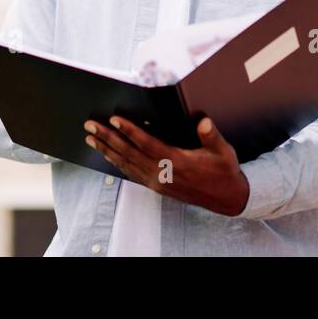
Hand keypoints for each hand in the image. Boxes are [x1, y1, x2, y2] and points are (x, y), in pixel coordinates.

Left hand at [84, 115, 250, 216]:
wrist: (226, 198)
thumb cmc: (223, 171)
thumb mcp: (223, 151)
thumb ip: (211, 135)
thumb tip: (203, 122)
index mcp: (177, 162)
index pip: (147, 144)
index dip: (129, 131)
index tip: (114, 120)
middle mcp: (163, 173)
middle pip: (129, 153)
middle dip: (108, 138)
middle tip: (91, 126)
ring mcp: (157, 182)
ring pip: (126, 164)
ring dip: (107, 150)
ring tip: (91, 138)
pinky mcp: (156, 187)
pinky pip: (132, 174)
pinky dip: (117, 163)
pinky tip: (107, 155)